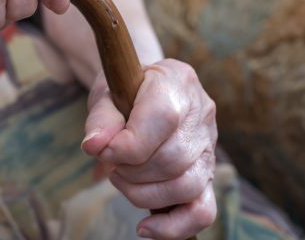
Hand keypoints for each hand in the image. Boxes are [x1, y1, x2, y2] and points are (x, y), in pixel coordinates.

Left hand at [82, 59, 216, 239]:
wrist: (142, 89)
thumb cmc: (123, 89)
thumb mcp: (106, 92)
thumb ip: (100, 118)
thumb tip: (95, 147)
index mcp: (177, 81)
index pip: (163, 119)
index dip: (128, 145)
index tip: (102, 151)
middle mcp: (202, 113)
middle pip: (172, 159)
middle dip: (131, 170)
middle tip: (110, 163)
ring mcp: (209, 146)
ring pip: (187, 187)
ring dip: (143, 193)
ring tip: (120, 178)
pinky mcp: (208, 175)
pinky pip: (203, 211)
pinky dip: (173, 227)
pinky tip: (145, 227)